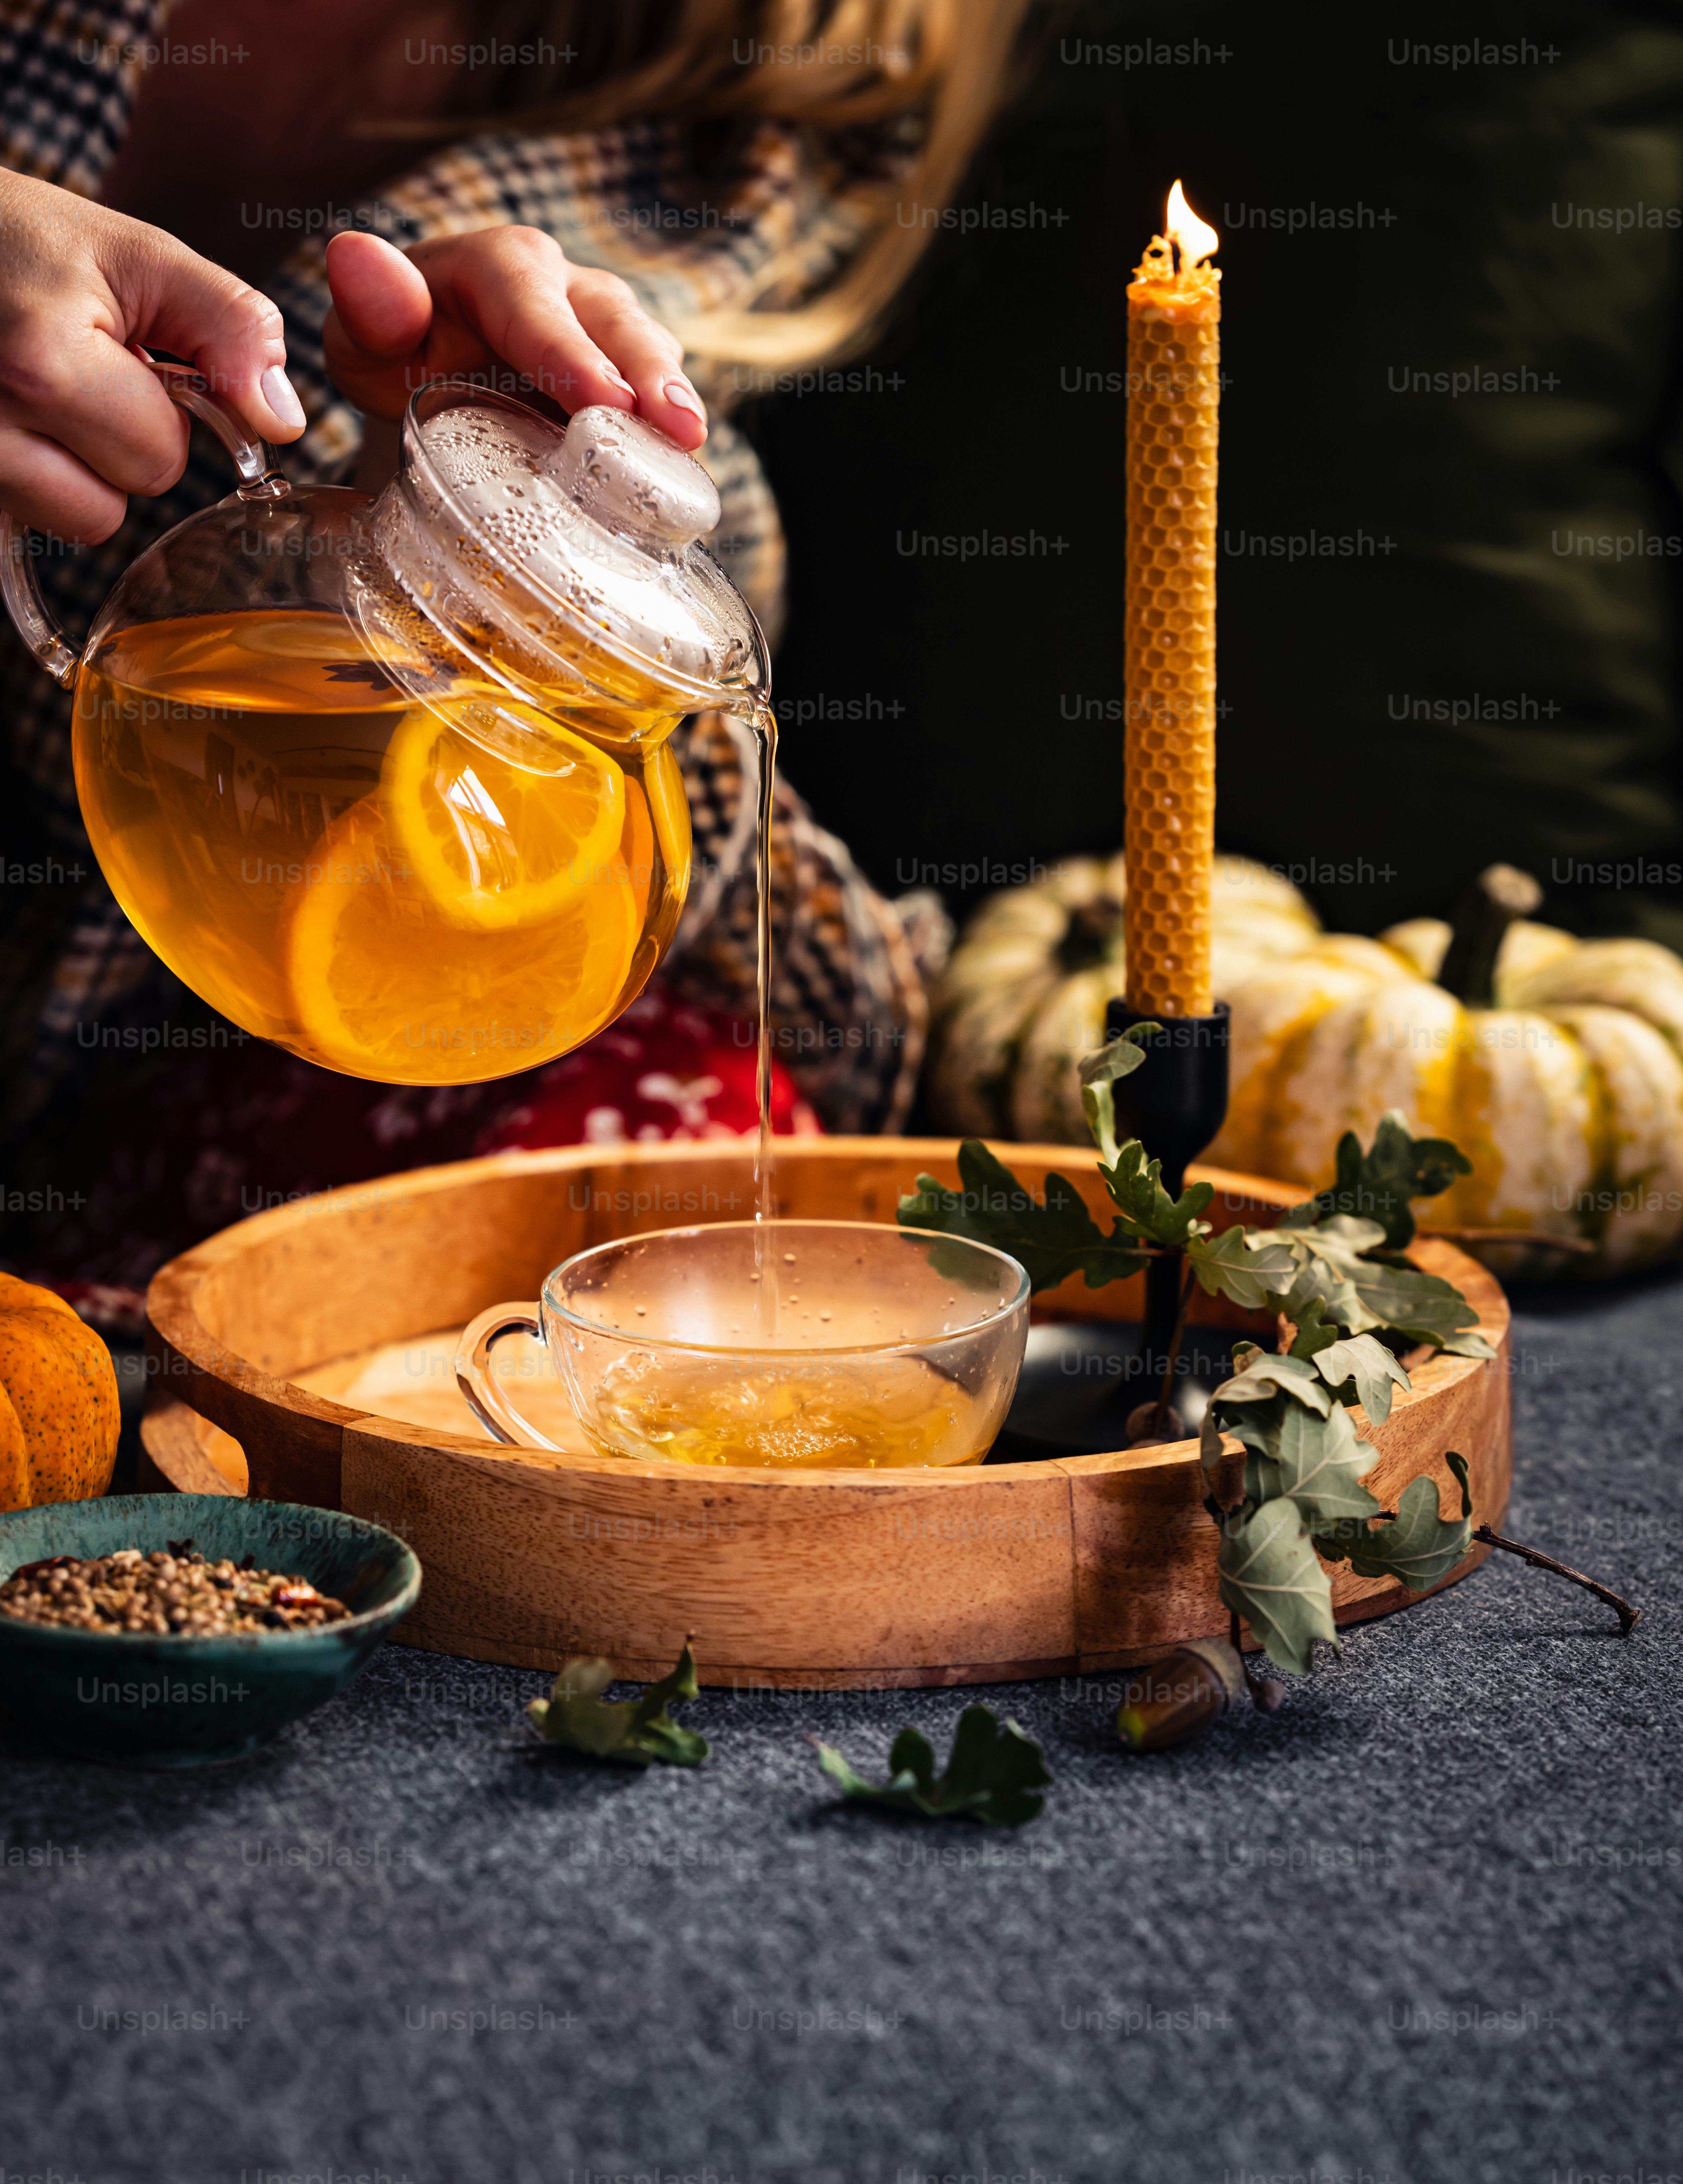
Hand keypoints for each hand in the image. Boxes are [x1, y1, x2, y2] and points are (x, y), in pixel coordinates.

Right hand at [0, 170, 305, 542]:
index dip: (158, 415)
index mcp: (40, 365)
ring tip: (41, 395)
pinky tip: (15, 414)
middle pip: (108, 511)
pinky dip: (31, 476)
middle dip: (112, 447)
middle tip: (73, 376)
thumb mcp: (139, 257)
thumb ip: (230, 328)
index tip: (120, 363)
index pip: (157, 461)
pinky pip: (23, 518)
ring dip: (71, 469)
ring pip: (65, 523)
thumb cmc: (22, 238)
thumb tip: (283, 420)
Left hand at [322, 228, 707, 449]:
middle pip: (612, 322)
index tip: (602, 398)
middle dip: (647, 372)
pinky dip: (668, 434)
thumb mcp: (363, 340)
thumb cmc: (395, 357)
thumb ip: (367, 308)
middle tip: (677, 426)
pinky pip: (656, 396)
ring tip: (690, 446)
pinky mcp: (628, 374)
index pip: (534, 304)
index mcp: (499, 266)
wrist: (428, 371)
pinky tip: (683, 474)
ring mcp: (603, 331)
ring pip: (648, 353)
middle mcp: (563, 286)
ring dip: (672, 400)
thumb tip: (356, 257)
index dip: (569, 352)